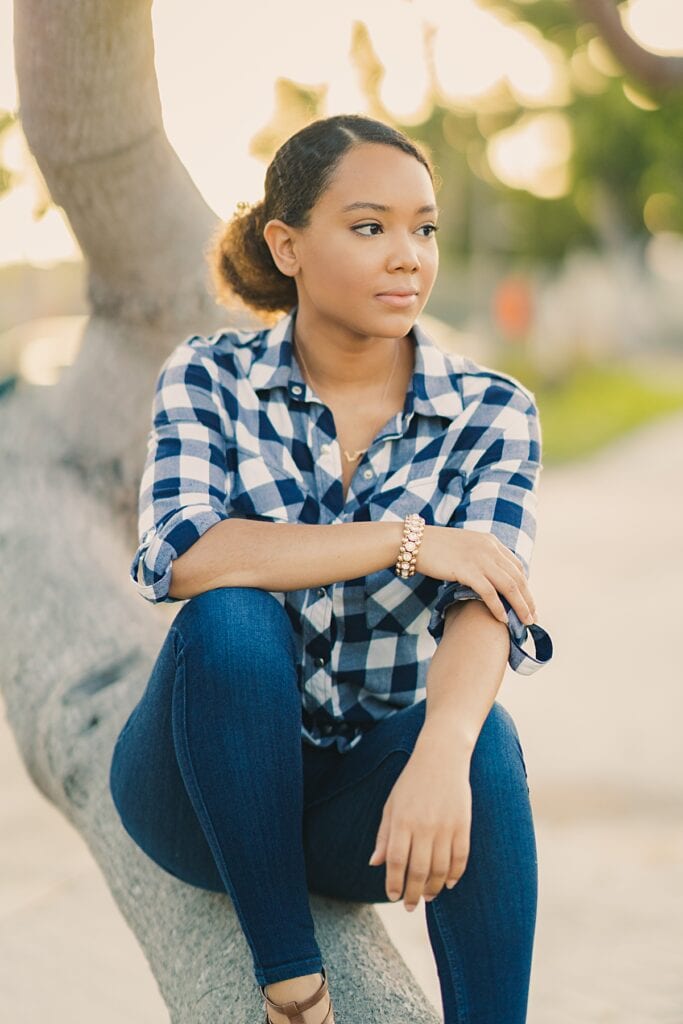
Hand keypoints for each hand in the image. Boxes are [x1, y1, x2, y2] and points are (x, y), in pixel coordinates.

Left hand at [367, 741, 471, 909]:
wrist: (442, 757)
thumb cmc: (411, 782)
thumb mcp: (391, 805)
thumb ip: (384, 835)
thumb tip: (375, 864)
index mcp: (402, 821)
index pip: (397, 862)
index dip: (394, 883)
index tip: (392, 897)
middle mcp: (424, 826)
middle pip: (419, 871)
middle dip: (412, 893)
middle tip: (409, 905)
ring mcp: (445, 827)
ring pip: (441, 870)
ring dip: (434, 888)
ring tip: (427, 896)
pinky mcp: (463, 825)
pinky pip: (460, 858)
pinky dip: (455, 875)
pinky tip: (449, 883)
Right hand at [416, 525, 536, 626]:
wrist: (412, 541)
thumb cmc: (433, 547)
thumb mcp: (463, 547)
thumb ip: (478, 557)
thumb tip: (485, 577)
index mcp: (491, 542)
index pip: (516, 566)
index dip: (525, 586)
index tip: (528, 602)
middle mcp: (490, 548)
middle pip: (518, 577)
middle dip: (528, 599)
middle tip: (532, 618)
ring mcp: (479, 558)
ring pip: (509, 586)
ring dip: (520, 606)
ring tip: (524, 622)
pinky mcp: (467, 570)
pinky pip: (489, 592)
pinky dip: (498, 607)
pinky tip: (503, 619)